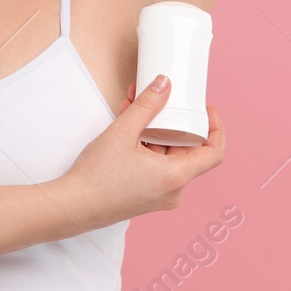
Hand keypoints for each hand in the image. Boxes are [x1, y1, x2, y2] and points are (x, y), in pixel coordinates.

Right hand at [59, 75, 225, 231]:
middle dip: (173, 122)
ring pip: (168, 156)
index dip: (216, 128)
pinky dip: (148, 146)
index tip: (207, 111)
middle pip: (187, 150)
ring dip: (156, 131)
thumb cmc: (97, 178)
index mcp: (175, 177)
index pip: (214, 153)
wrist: (74, 205)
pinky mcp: (146, 195)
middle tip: (162, 100)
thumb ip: (146, 106)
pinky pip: (156, 166)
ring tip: (134, 108)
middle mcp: (173, 190)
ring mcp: (160, 194)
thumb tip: (163, 85)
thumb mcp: (122, 133)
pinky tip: (130, 128)